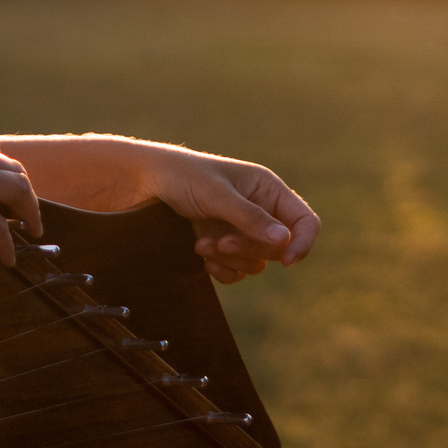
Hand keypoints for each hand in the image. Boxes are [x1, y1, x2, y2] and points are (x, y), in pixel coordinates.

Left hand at [139, 147, 320, 284]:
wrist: (143, 183)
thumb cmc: (182, 176)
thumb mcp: (217, 194)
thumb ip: (250, 217)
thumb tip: (285, 240)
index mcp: (267, 189)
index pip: (304, 221)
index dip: (303, 242)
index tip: (288, 261)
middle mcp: (260, 210)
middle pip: (279, 247)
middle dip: (250, 248)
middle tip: (221, 242)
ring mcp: (241, 230)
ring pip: (257, 262)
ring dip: (230, 259)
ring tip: (201, 244)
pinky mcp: (223, 246)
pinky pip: (237, 271)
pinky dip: (222, 269)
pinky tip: (201, 256)